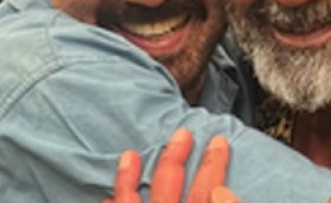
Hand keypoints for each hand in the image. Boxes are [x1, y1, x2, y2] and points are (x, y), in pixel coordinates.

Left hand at [105, 128, 239, 202]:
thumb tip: (222, 191)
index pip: (208, 189)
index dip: (214, 163)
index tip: (219, 141)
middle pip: (168, 187)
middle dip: (174, 158)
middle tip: (182, 134)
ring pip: (131, 202)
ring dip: (128, 178)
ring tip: (129, 155)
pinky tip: (108, 199)